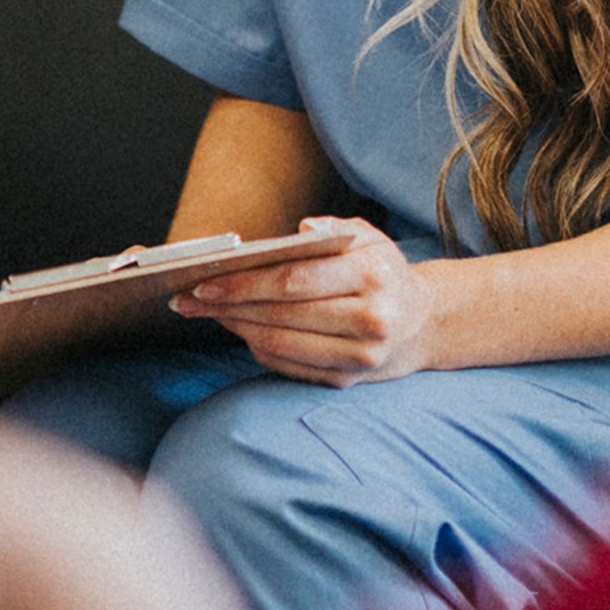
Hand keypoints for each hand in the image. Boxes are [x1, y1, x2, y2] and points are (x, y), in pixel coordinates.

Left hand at [171, 214, 435, 385]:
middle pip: (281, 315)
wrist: (422, 323)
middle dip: (228, 306)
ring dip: (236, 328)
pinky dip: (257, 348)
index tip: (205, 282)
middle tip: (187, 298)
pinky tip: (237, 329)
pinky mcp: (347, 381)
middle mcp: (371, 320)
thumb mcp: (367, 236)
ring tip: (206, 312)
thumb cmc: (381, 270)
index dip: (246, 284)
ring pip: (280, 345)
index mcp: (372, 276)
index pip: (296, 281)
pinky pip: (289, 366)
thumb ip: (333, 227)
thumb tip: (299, 231)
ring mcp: (360, 357)